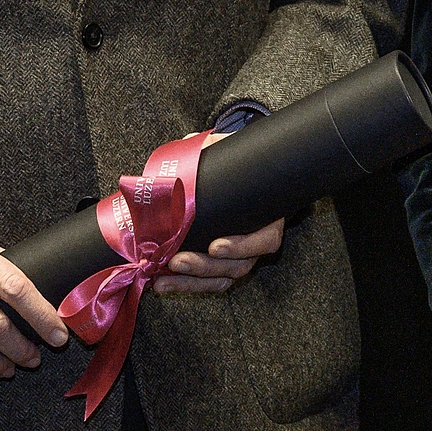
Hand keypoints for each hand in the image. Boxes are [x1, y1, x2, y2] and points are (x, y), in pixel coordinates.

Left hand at [157, 128, 282, 294]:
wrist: (240, 180)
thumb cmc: (238, 169)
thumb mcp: (232, 155)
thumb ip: (216, 148)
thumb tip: (194, 144)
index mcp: (268, 218)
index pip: (265, 240)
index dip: (242, 246)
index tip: (215, 245)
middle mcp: (257, 242)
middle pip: (238, 266)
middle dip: (205, 267)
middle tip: (177, 261)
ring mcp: (240, 257)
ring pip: (222, 279)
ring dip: (191, 282)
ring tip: (163, 280)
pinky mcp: (222, 266)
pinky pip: (210, 284)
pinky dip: (187, 287)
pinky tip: (163, 285)